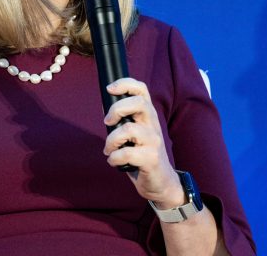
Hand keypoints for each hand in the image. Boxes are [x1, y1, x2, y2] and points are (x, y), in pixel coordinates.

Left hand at [102, 79, 184, 207]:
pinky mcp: (151, 159)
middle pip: (139, 103)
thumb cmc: (142, 156)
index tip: (110, 88)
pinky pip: (127, 153)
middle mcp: (153, 125)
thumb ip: (122, 121)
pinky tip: (114, 161)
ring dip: (111, 140)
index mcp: (148, 116)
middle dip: (117, 109)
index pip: (142, 90)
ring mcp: (154, 141)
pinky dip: (114, 158)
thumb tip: (105, 108)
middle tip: (108, 122)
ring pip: (128, 129)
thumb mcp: (133, 134)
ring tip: (109, 149)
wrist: (161, 183)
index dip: (125, 84)